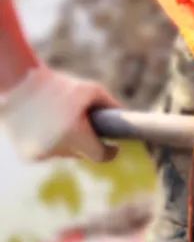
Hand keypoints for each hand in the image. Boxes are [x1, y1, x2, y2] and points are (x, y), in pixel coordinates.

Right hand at [0, 63, 118, 162]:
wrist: (19, 85)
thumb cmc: (58, 86)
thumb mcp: (91, 90)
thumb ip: (111, 106)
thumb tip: (126, 120)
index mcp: (73, 133)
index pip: (99, 156)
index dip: (109, 151)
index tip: (113, 146)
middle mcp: (55, 148)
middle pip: (81, 153)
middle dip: (85, 141)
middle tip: (83, 124)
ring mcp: (39, 154)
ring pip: (64, 153)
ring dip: (67, 141)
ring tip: (61, 120)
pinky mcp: (27, 156)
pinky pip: (49, 153)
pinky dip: (50, 143)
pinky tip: (46, 125)